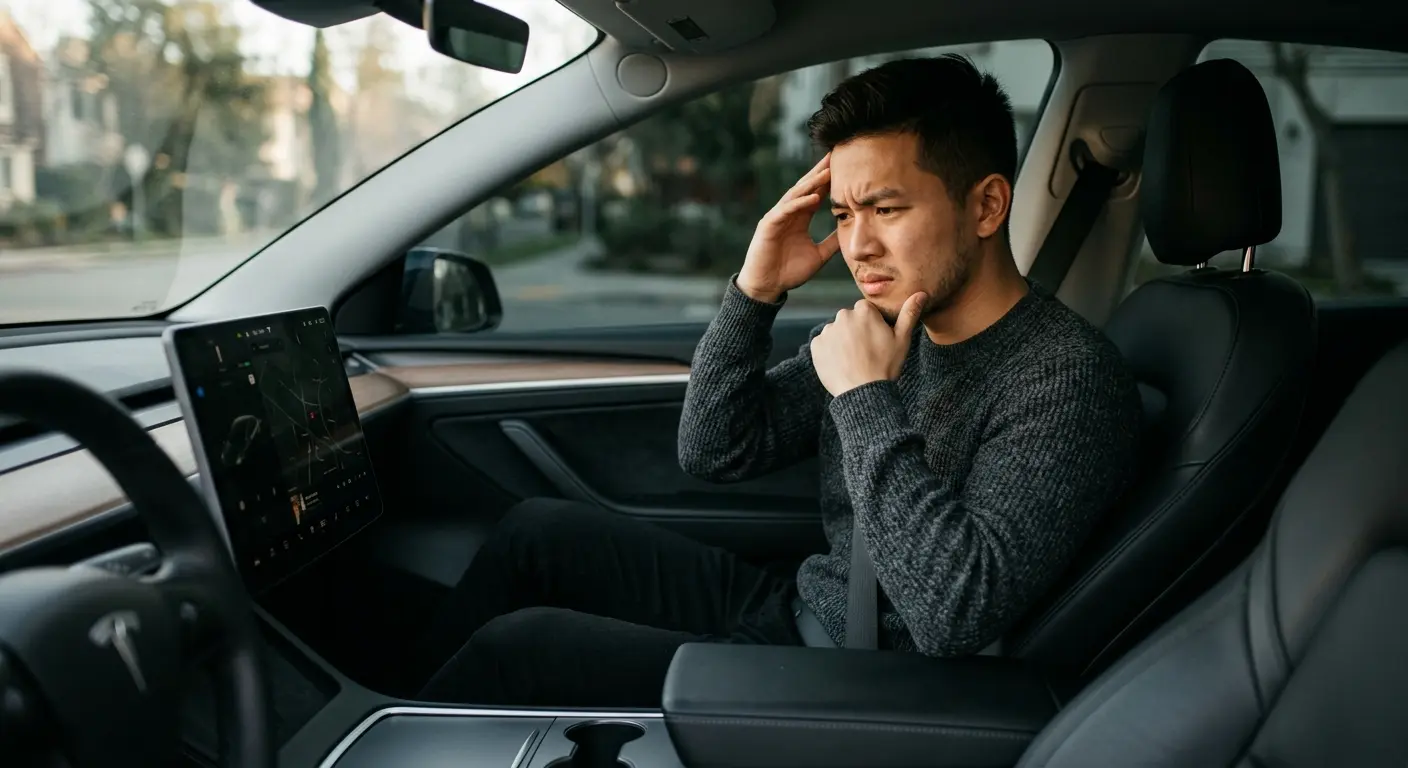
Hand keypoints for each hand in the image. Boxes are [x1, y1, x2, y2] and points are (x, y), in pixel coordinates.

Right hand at [737, 154, 840, 302]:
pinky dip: (799, 203)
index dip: (829, 180)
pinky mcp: (769, 225)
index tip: (846, 167)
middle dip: (820, 171)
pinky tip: (814, 197)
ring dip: (812, 183)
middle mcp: (789, 213)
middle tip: (836, 155)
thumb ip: (831, 242)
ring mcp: (777, 217)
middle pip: (806, 187)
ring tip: (828, 171)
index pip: (816, 193)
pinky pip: (786, 210)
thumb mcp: (818, 255)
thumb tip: (848, 233)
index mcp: (800, 218)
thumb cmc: (789, 272)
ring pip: (796, 195)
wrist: (767, 287)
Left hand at [811, 293, 927, 396]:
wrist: (863, 392)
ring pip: (837, 331)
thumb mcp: (902, 339)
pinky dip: (830, 351)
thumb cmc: (885, 366)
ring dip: (843, 341)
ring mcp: (828, 331)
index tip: (876, 339)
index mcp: (863, 310)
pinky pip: (823, 344)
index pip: (866, 310)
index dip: (872, 324)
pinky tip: (842, 363)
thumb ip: (909, 313)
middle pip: (850, 319)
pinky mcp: (816, 345)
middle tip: (866, 351)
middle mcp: (842, 316)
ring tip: (854, 359)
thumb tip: (921, 294)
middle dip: (856, 330)